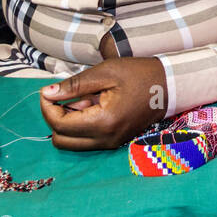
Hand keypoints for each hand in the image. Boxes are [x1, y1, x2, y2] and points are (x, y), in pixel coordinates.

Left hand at [39, 57, 167, 149]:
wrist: (169, 85)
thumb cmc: (139, 74)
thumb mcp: (105, 72)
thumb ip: (74, 85)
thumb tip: (46, 93)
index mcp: (104, 122)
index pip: (59, 125)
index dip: (47, 108)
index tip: (48, 91)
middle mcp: (106, 139)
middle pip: (61, 140)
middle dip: (54, 118)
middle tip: (63, 96)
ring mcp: (111, 143)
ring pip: (72, 143)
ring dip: (67, 124)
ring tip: (82, 100)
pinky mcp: (114, 142)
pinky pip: (86, 141)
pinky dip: (80, 126)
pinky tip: (92, 106)